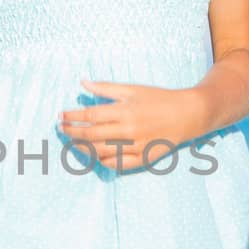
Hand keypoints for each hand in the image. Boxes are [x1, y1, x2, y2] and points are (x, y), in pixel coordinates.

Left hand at [59, 81, 207, 170]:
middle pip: (92, 135)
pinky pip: (118, 164)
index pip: (90, 116)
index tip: (61, 116)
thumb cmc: (159, 99)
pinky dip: (103, 162)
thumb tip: (83, 83)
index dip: (72, 117)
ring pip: (101, 152)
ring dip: (83, 149)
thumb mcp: (133, 89)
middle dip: (72, 133)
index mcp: (125, 110)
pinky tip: (95, 156)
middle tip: (62, 130)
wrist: (188, 114)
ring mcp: (136, 146)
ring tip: (73, 143)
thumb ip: (106, 88)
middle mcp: (129, 129)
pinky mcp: (143, 158)